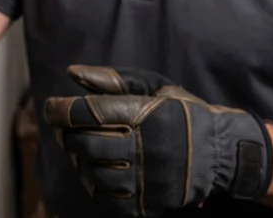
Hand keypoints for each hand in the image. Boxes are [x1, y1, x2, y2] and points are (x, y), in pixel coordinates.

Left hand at [44, 65, 272, 216]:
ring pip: (94, 172)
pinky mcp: (152, 201)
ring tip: (79, 147)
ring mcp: (150, 178)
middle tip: (63, 128)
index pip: (90, 113)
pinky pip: (109, 197)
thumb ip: (111, 79)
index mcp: (147, 114)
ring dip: (78, 159)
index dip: (61, 110)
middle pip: (88, 144)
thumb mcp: (153, 86)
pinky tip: (94, 169)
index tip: (50, 107)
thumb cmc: (182, 112)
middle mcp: (148, 147)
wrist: (222, 152)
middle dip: (67, 135)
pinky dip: (93, 183)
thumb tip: (71, 72)